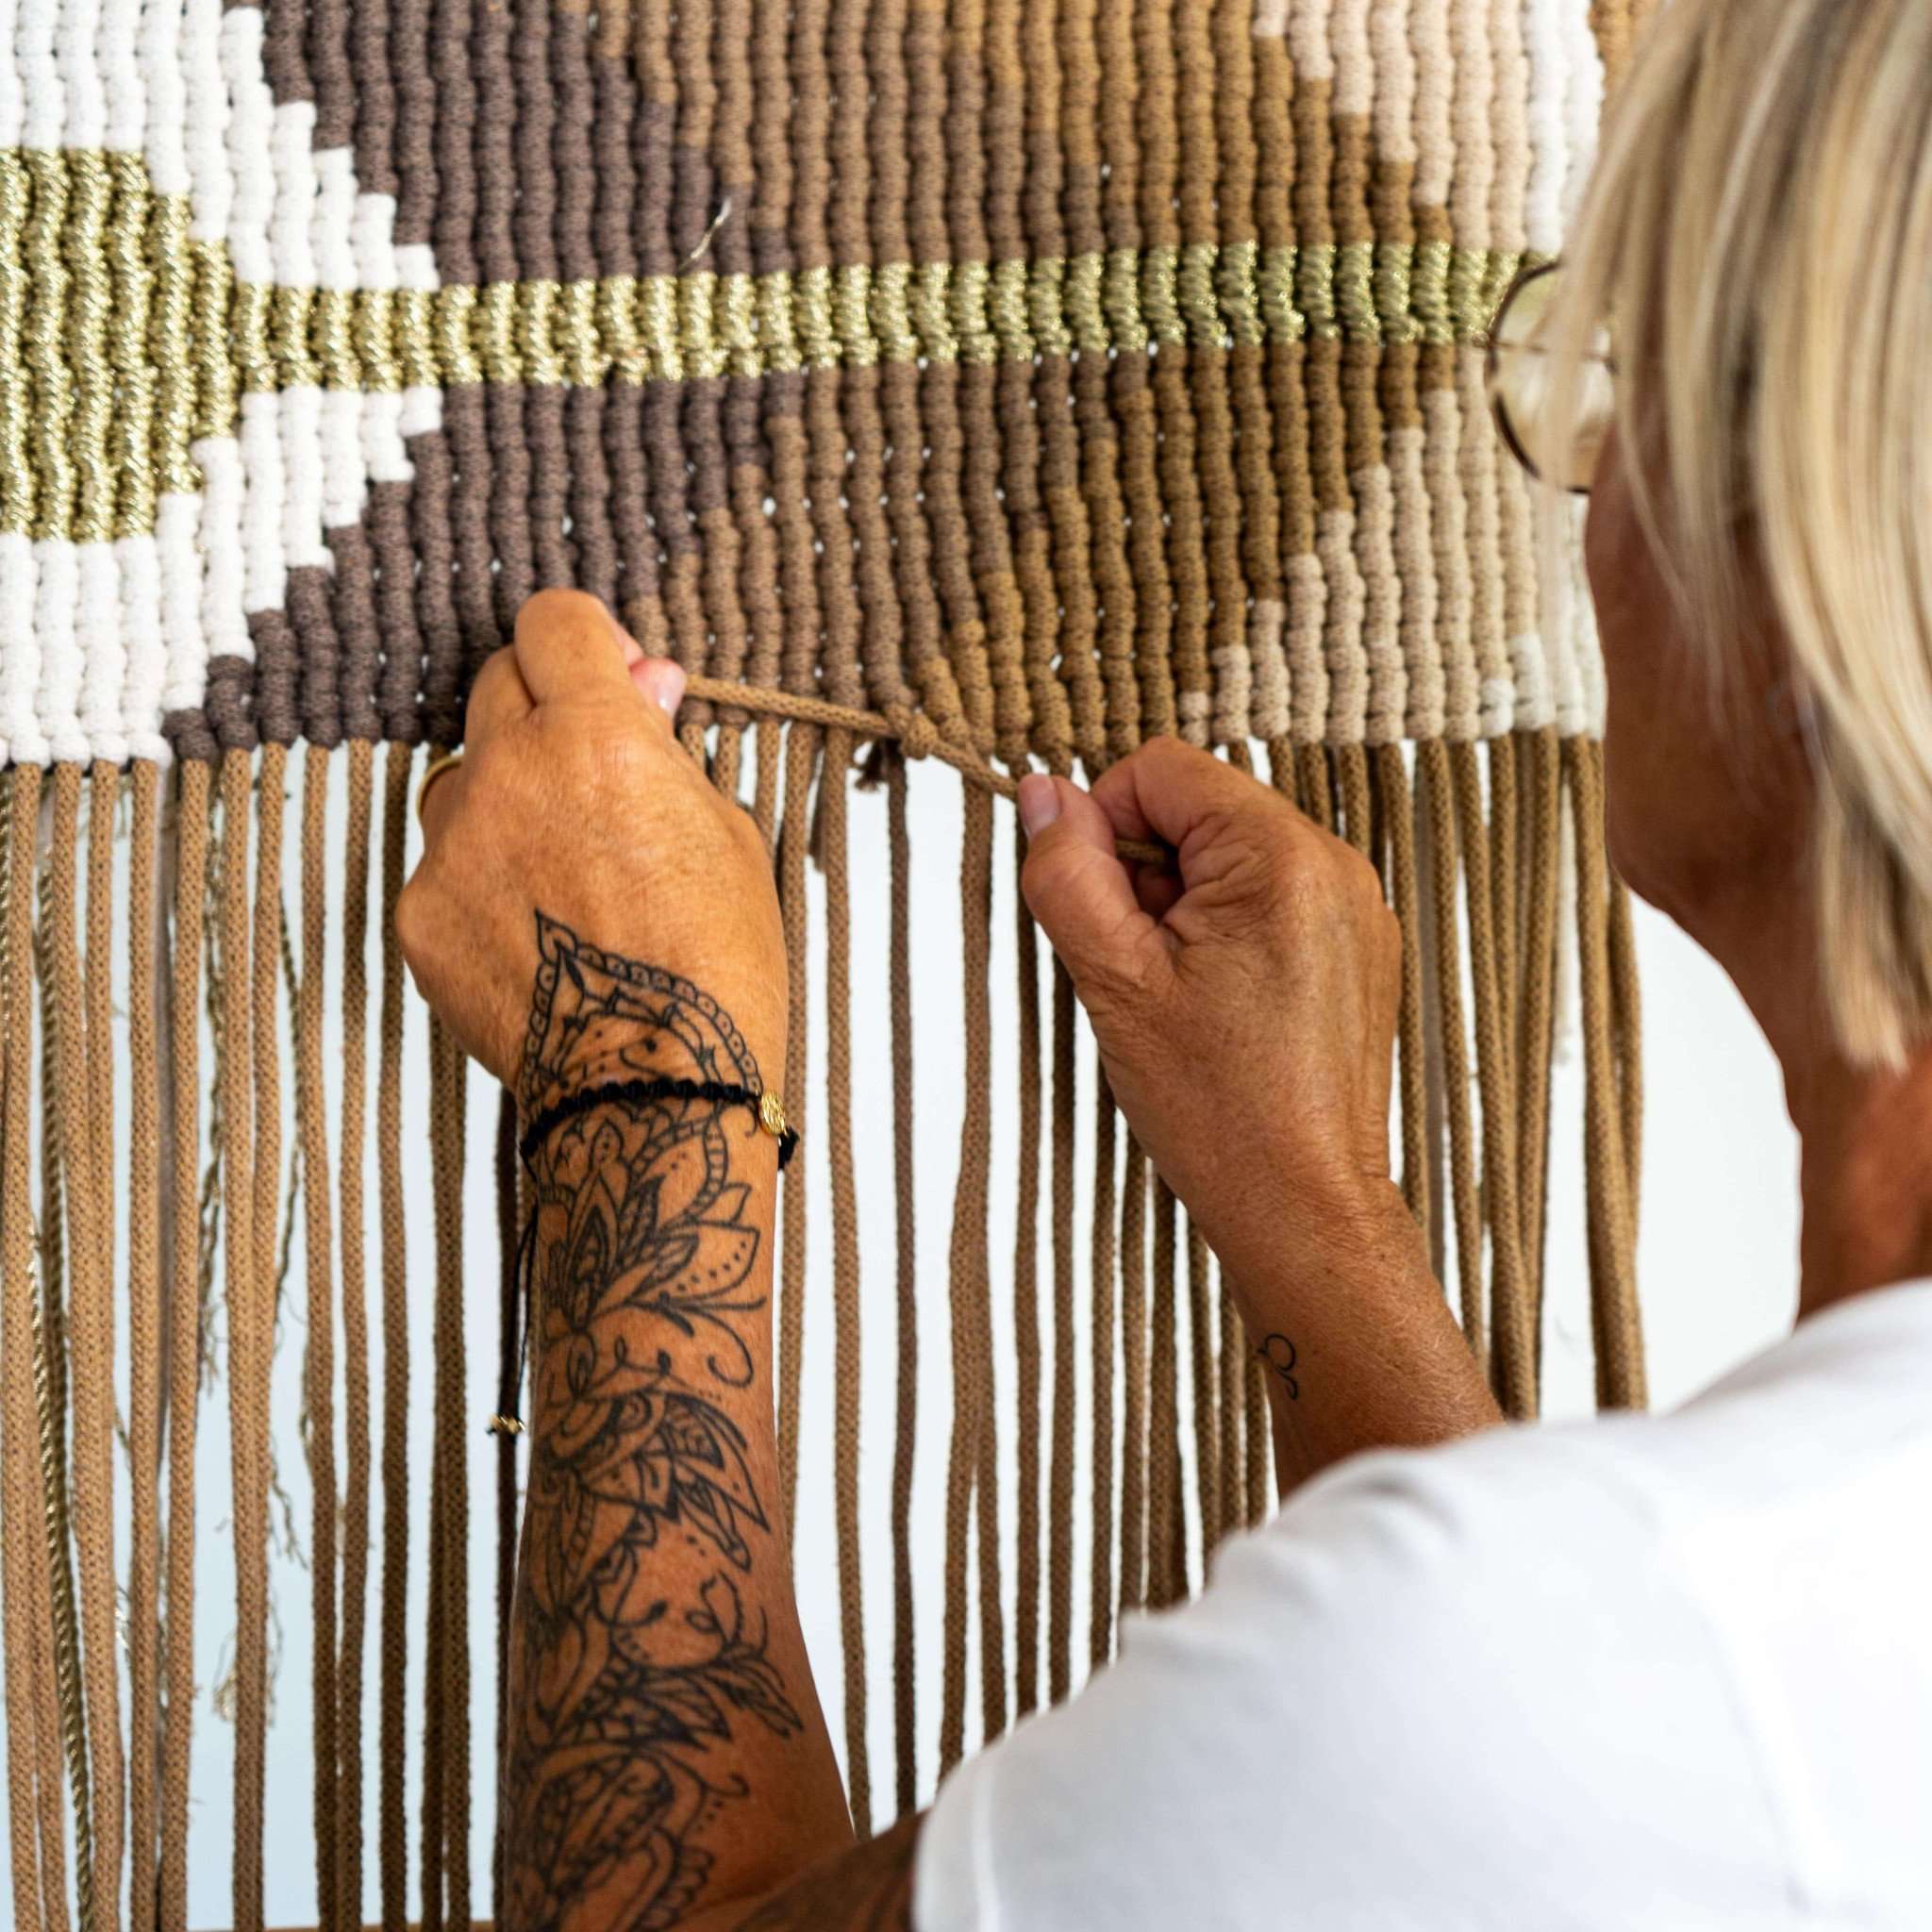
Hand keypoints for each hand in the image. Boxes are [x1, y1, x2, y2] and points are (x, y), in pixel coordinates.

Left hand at [397, 591, 785, 1098]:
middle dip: (545, 707)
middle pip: (497, 684)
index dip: (587, 641)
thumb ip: (665, 749)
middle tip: (595, 770)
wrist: (655, 1092)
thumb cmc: (715, 966)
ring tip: (567, 872)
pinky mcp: (419, 917)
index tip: (609, 674)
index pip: (554, 623)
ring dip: (506, 797)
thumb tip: (642, 686)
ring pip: (462, 780)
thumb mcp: (725, 833)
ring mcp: (451, 848)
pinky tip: (539, 935)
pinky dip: (483, 883)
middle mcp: (508, 775)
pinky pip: (443, 869)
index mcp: (595, 739)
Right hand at [1018, 738, 1405, 1285]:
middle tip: (1136, 964)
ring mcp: (1354, 906)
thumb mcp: (1115, 982)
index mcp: (1280, 858)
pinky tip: (1213, 1004)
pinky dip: (1222, 931)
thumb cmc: (1219, 1109)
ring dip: (1179, 905)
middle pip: (1198, 808)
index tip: (1096, 906)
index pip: (1162, 770)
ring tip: (1176, 992)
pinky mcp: (1357, 945)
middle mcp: (1334, 865)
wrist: (1304, 1205)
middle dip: (1145, 872)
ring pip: (1227, 855)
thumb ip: (1068, 874)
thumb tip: (1043, 794)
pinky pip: (1268, 897)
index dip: (1103, 823)